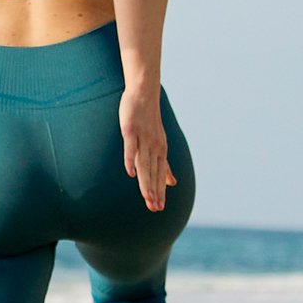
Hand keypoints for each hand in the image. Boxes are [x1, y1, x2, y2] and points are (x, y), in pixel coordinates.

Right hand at [119, 85, 172, 214]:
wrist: (144, 94)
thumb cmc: (149, 119)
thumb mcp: (160, 143)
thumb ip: (164, 164)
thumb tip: (172, 183)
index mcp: (161, 150)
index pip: (160, 175)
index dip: (159, 191)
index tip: (160, 207)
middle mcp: (154, 146)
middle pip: (153, 173)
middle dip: (154, 191)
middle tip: (155, 208)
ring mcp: (142, 138)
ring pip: (144, 164)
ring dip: (146, 182)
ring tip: (147, 197)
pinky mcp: (130, 130)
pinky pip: (130, 148)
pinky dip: (130, 161)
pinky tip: (130, 174)